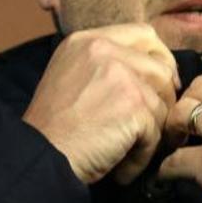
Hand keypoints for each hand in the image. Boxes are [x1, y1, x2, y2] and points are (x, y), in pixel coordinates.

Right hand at [23, 23, 179, 184]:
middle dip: (163, 98)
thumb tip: (155, 73)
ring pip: (164, 100)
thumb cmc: (53, 130)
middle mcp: (103, 49)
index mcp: (86, 41)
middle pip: (161, 66)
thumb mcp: (69, 78)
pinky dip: (142, 156)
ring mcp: (121, 74)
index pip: (144, 35)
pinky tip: (121, 168)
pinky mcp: (134, 104)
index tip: (159, 86)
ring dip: (152, 131)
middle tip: (151, 126)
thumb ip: (104, 67)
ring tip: (126, 152)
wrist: (38, 157)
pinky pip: (157, 131)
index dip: (158, 60)